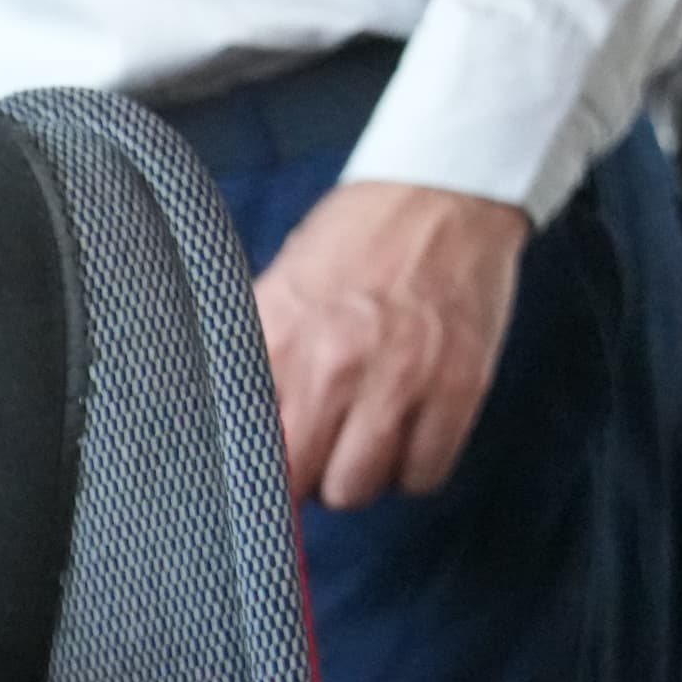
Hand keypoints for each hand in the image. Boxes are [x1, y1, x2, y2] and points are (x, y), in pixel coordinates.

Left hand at [254, 179, 528, 510]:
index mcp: (279, 341)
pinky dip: (415, 469)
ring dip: (361, 478)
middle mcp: (335, 365)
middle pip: (307, 483)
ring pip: (362, 487)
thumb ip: (256, 358)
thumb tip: (222, 426)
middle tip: (319, 453)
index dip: (259, 471)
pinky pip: (426, 473)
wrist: (438, 193)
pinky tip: (408, 437)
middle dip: (310, 480)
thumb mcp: (280, 290)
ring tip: (363, 443)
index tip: (266, 470)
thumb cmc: (352, 245)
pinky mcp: (460, 386)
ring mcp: (402, 378)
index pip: (251, 448)